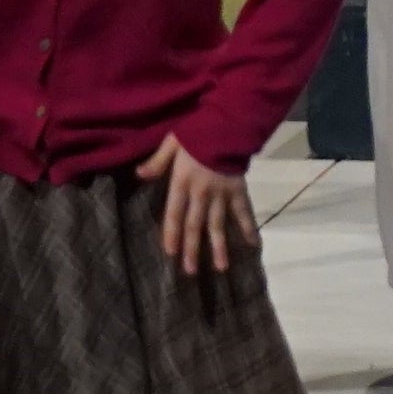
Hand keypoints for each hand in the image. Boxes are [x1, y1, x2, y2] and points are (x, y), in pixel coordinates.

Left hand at [148, 135, 255, 272]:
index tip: (170, 253)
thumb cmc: (199, 132)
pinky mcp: (238, 190)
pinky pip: (244, 211)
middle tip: (190, 271)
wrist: (231, 123)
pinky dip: (248, 227)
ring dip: (219, 246)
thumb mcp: (173, 142)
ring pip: (218, 224)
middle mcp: (202, 192)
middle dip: (193, 249)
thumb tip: (139, 175)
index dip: (171, 233)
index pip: (174, 213)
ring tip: (220, 267)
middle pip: (195, 225)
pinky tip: (253, 245)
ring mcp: (222, 193)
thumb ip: (157, 161)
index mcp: (183, 181)